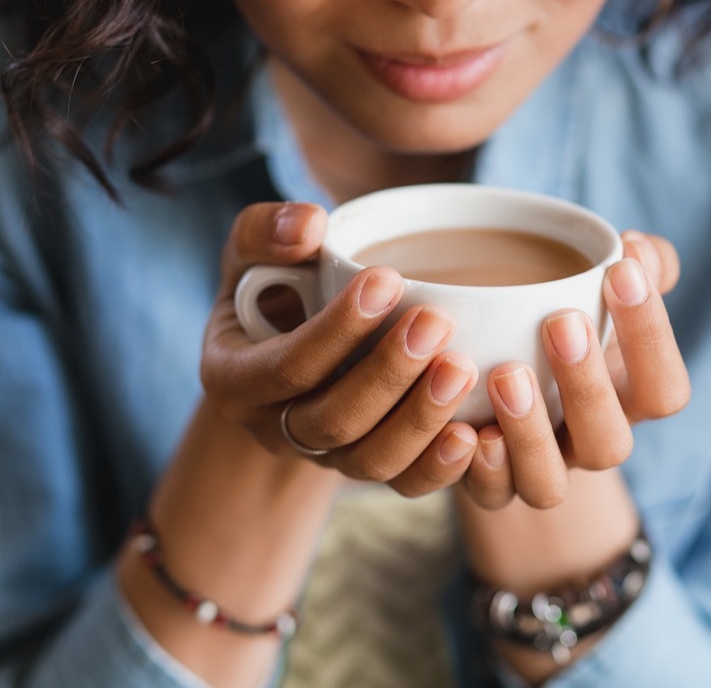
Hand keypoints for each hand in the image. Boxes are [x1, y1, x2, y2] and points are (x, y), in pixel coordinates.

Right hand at [199, 202, 480, 495]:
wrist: (287, 344)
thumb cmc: (273, 287)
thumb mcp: (250, 252)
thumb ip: (266, 231)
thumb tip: (309, 225)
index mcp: (235, 378)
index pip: (287, 366)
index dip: (337, 329)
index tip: (388, 279)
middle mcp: (274, 429)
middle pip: (332, 421)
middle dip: (388, 374)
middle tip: (436, 324)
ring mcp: (323, 457)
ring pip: (370, 460)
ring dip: (420, 419)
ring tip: (463, 368)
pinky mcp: (368, 468)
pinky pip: (403, 485)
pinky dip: (440, 467)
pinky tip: (475, 434)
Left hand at [461, 230, 689, 508]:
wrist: (499, 378)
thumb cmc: (564, 321)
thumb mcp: (603, 293)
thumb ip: (638, 266)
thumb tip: (636, 245)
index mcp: (629, 401)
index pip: (664, 389)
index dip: (650, 336)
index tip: (620, 270)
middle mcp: (589, 445)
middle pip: (609, 444)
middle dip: (587, 386)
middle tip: (560, 323)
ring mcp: (540, 472)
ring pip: (548, 483)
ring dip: (530, 433)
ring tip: (507, 375)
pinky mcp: (489, 486)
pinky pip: (489, 496)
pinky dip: (480, 469)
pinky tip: (467, 429)